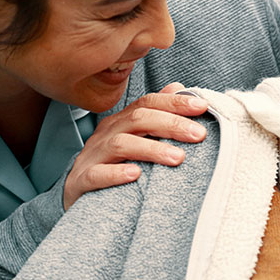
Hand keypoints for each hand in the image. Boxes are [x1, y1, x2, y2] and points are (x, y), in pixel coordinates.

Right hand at [62, 82, 208, 209]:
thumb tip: (178, 86)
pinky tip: (135, 175)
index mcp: (121, 121)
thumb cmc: (113, 164)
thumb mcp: (135, 137)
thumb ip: (156, 113)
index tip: (203, 106)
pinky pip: (96, 174)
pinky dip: (115, 174)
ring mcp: (93, 156)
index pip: (148, 103)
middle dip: (171, 124)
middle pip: (138, 119)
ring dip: (152, 149)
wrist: (76, 194)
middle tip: (199, 134)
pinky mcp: (81, 181)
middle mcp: (107, 134)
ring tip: (178, 158)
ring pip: (121, 145)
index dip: (175, 102)